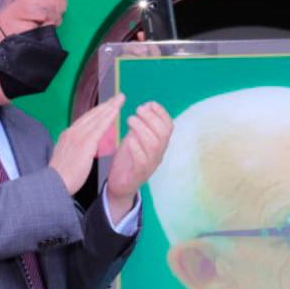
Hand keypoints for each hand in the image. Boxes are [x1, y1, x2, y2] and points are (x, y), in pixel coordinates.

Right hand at [48, 94, 125, 194]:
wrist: (55, 183)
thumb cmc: (62, 177)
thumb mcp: (67, 157)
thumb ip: (76, 149)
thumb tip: (85, 148)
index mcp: (68, 135)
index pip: (86, 119)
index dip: (98, 111)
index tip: (107, 105)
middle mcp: (72, 132)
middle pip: (92, 114)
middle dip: (106, 104)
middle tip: (118, 97)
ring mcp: (78, 136)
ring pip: (97, 117)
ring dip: (110, 107)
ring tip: (120, 99)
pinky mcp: (85, 143)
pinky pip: (99, 127)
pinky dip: (108, 117)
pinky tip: (116, 111)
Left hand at [106, 102, 173, 219]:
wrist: (120, 185)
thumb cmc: (128, 159)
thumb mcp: (136, 138)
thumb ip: (142, 126)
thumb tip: (145, 107)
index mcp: (160, 144)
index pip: (169, 126)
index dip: (162, 113)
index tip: (150, 103)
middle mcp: (158, 154)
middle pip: (163, 134)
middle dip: (151, 118)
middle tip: (137, 109)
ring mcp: (150, 164)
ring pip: (154, 145)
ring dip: (142, 129)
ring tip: (130, 119)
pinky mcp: (139, 174)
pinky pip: (142, 160)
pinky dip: (136, 147)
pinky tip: (128, 139)